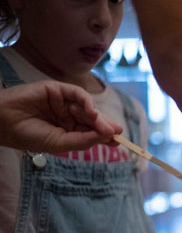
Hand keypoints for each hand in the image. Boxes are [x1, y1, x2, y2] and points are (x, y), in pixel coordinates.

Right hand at [0, 80, 121, 152]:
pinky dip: (86, 102)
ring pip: (86, 108)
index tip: (118, 141)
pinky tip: (91, 112)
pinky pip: (76, 94)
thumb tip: (107, 136)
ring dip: (97, 117)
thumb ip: (83, 140)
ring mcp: (61, 101)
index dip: (104, 134)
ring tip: (106, 128)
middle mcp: (66, 115)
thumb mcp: (60, 143)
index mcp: (66, 129)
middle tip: (116, 133)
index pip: (89, 131)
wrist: (2, 122)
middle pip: (91, 119)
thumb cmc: (28, 135)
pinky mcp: (56, 89)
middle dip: (104, 126)